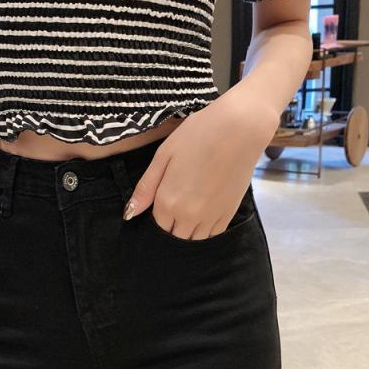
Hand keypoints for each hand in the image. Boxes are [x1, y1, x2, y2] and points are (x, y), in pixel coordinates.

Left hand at [123, 95, 279, 239]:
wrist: (240, 128)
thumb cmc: (197, 135)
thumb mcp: (163, 155)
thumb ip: (146, 188)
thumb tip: (129, 214)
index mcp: (168, 202)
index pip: (157, 225)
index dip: (157, 216)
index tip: (162, 202)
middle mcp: (188, 216)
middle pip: (173, 236)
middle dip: (171, 226)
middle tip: (177, 203)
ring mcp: (210, 218)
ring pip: (193, 240)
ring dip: (187, 231)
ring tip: (190, 209)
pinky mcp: (228, 214)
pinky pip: (212, 235)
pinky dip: (205, 230)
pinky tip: (205, 213)